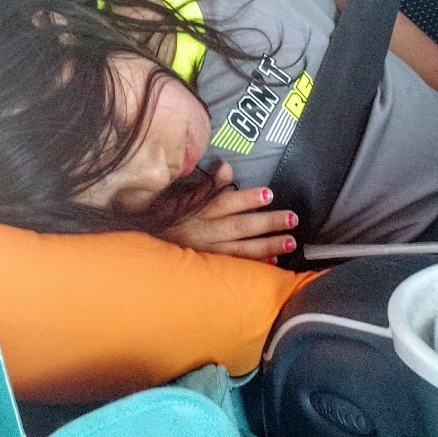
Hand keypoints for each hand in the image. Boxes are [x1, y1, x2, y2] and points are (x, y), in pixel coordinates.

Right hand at [157, 163, 298, 262]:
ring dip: (268, 246)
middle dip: (267, 223)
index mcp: (197, 212)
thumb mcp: (182, 200)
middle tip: (292, 219)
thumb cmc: (167, 221)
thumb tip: (227, 167)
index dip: (247, 198)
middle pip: (240, 226)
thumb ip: (208, 185)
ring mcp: (207, 254)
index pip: (225, 203)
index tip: (269, 194)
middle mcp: (204, 233)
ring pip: (242, 250)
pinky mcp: (209, 269)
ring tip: (290, 242)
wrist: (146, 251)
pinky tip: (273, 262)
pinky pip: (235, 268)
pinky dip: (255, 265)